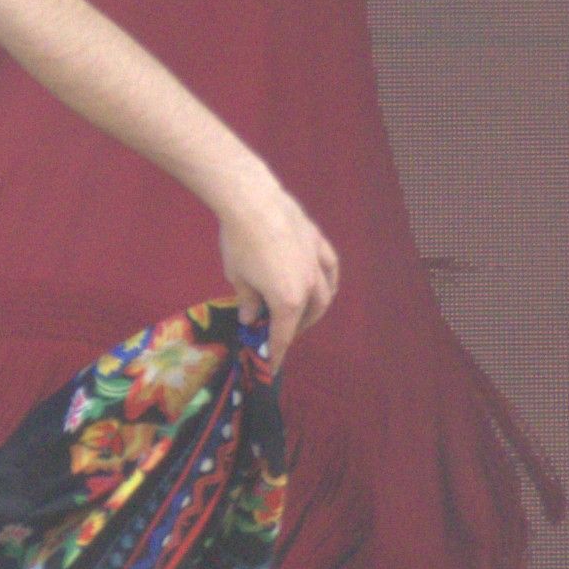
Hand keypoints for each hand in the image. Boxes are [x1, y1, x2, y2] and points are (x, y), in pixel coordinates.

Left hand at [214, 181, 341, 361]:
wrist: (253, 201)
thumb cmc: (240, 243)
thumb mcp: (238, 278)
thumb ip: (248, 301)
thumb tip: (251, 317)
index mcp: (289, 301)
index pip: (283, 335)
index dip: (276, 353)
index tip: (272, 367)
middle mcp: (310, 285)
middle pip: (309, 315)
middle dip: (296, 329)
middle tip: (280, 333)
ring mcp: (317, 262)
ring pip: (326, 293)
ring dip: (317, 308)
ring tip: (305, 312)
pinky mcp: (318, 242)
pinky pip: (330, 267)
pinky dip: (328, 279)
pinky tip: (323, 281)